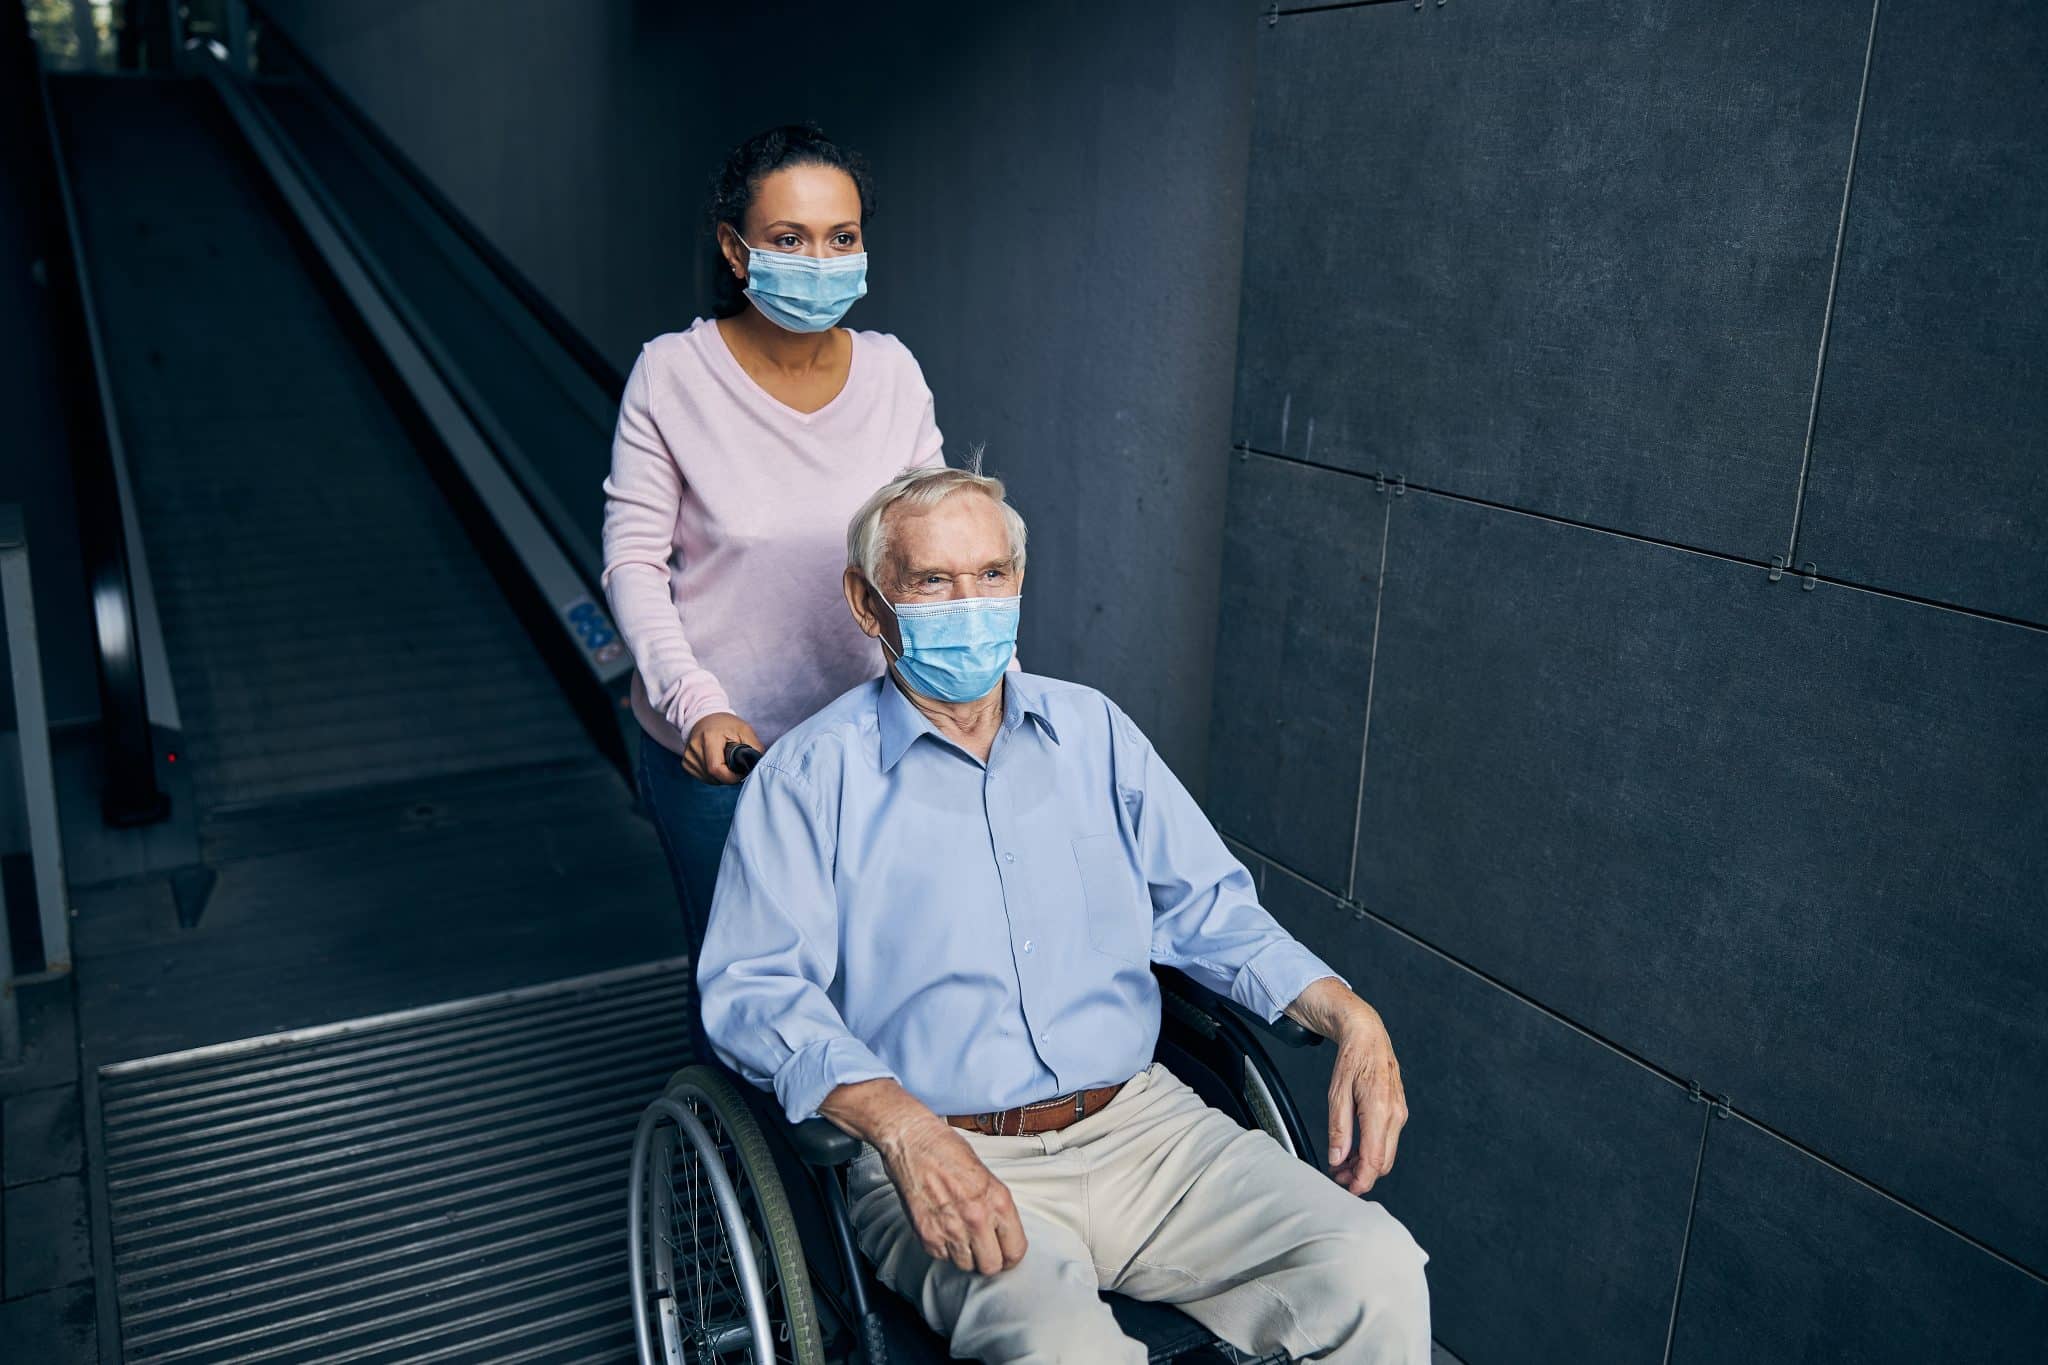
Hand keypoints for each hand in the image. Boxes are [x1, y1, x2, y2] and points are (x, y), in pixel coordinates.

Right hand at [683, 712, 762, 784]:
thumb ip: (754, 748)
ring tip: (725, 761)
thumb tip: (758, 765)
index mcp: (709, 738)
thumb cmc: (726, 725)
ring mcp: (688, 757)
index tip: (741, 772)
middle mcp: (694, 748)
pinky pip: (702, 777)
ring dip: (721, 776)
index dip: (731, 777)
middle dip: (728, 776)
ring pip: (708, 779)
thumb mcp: (744, 730)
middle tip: (735, 764)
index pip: (716, 769)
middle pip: (713, 776)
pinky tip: (717, 762)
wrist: (706, 719)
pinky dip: (713, 775)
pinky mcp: (686, 763)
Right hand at [818, 1077, 1028, 1275]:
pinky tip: (943, 1227)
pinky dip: (944, 1248)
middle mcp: (977, 1218)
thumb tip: (1001, 1232)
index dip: (1011, 1256)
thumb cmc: (947, 1150)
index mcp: (998, 1200)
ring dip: (966, 1256)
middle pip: (991, 1266)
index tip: (1006, 1255)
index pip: (1015, 1250)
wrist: (911, 1142)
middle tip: (984, 1251)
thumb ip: (995, 1206)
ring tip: (961, 1236)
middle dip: (990, 1261)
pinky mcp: (927, 1234)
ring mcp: (950, 1228)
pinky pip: (942, 1257)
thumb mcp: (986, 1174)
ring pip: (966, 1266)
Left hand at [1287, 977, 1408, 1193]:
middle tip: (1337, 1178)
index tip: (1346, 1189)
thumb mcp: (1336, 1093)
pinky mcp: (1398, 1111)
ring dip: (1366, 1165)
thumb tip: (1337, 1159)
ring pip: (1386, 1153)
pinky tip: (1354, 1150)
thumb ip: (1338, 1129)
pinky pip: (1387, 1140)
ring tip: (1341, 1166)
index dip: (1361, 1181)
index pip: (1375, 1160)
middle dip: (1361, 1176)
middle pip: (1383, 1162)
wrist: (1368, 1034)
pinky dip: (1372, 1151)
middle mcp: (1395, 1114)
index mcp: (1380, 1109)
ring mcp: (1400, 1113)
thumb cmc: (1352, 1058)